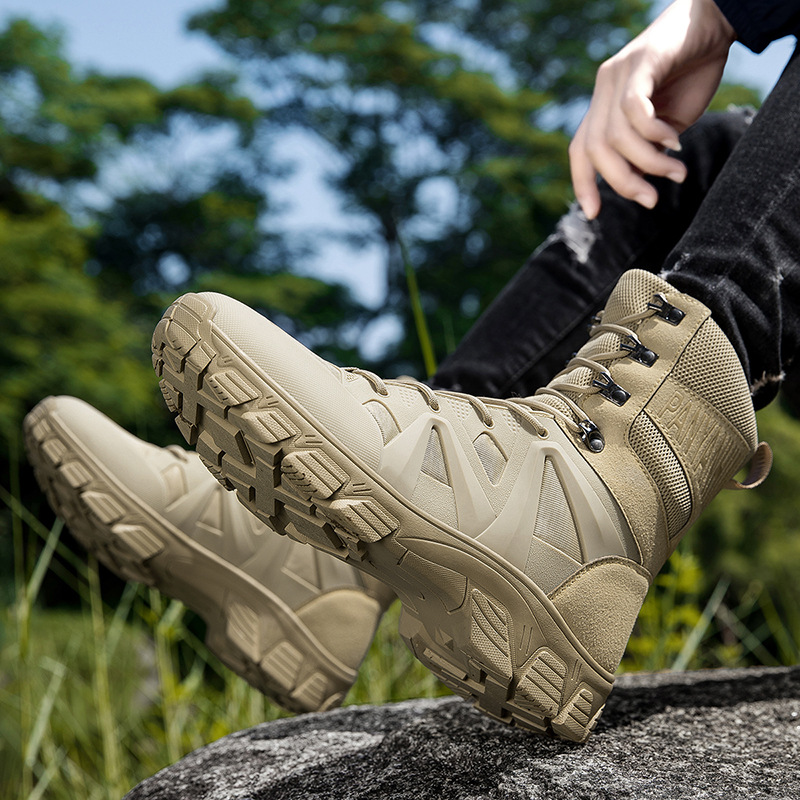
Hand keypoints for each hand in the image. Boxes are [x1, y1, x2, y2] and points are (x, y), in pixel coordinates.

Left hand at [569, 0, 735, 218]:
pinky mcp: (639, 61)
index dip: (582, 184)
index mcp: (603, 108)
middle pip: (596, 150)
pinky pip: (633, 107)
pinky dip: (652, 132)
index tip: (593, 214)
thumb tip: (639, 187)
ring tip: (676, 171)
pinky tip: (673, 141)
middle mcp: (603, 90)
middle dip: (622, 183)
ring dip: (647, 163)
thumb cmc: (691, 76)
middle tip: (651, 200)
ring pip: (615, 136)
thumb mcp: (665, 128)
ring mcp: (617, 74)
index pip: (580, 151)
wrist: (715, 24)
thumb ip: (646, 153)